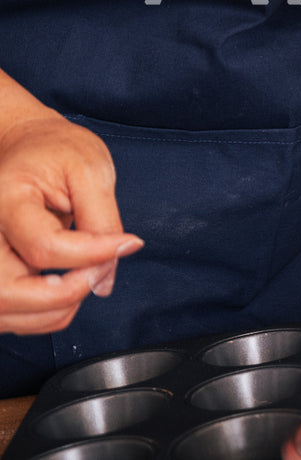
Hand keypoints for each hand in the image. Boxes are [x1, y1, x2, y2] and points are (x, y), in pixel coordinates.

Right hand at [0, 113, 142, 334]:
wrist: (28, 146)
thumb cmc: (59, 152)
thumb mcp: (92, 170)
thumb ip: (102, 221)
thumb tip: (106, 276)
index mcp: (4, 198)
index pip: (44, 246)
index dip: (94, 254)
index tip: (128, 243)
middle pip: (8, 293)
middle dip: (65, 296)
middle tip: (100, 272)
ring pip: (7, 313)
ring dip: (55, 310)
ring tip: (86, 276)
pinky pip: (10, 314)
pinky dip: (43, 313)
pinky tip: (66, 285)